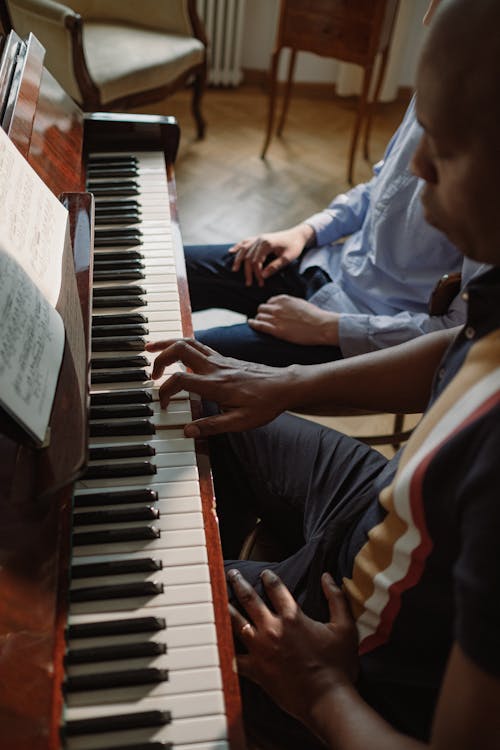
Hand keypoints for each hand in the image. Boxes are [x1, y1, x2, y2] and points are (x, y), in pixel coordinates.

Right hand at [145, 338, 291, 435]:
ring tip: (150, 349)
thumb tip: (188, 431)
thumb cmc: (265, 404)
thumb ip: (212, 426)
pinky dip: (181, 346)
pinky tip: (176, 354)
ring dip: (167, 344)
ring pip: (187, 341)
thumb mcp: (241, 422)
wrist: (284, 386)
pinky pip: (198, 345)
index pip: (180, 380)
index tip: (163, 404)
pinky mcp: (223, 358)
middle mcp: (215, 368)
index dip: (165, 391)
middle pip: (179, 349)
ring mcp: (219, 360)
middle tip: (151, 373)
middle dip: (159, 357)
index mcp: (216, 385)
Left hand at [228, 568, 358, 727]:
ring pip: (236, 622)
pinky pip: (234, 657)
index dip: (269, 578)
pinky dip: (224, 649)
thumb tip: (327, 577)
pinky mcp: (256, 670)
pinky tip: (217, 642)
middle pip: (250, 599)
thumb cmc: (338, 666)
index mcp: (292, 617)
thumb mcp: (345, 627)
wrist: (327, 699)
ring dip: (227, 606)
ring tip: (218, 597)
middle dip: (239, 583)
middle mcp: (273, 629)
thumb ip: (336, 598)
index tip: (264, 573)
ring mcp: (261, 649)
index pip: (276, 588)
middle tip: (232, 574)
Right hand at [230, 224, 313, 286]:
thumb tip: (263, 276)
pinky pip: (245, 242)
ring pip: (244, 249)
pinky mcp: (259, 238)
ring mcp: (258, 238)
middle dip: (248, 271)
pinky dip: (238, 247)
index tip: (260, 283)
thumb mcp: (288, 258)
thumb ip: (275, 266)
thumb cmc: (294, 247)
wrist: (298, 235)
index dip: (256, 273)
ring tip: (234, 270)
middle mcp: (260, 239)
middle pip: (248, 257)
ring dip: (238, 260)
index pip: (256, 261)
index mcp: (267, 244)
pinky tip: (231, 251)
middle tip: (248, 284)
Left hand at [249, 295, 339, 345]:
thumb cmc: (315, 316)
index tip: (270, 312)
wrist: (321, 326)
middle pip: (262, 308)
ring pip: (259, 317)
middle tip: (264, 318)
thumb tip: (285, 307)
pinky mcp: (276, 330)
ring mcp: (276, 318)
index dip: (269, 308)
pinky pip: (259, 325)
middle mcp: (277, 307)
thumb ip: (289, 304)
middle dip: (263, 313)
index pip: (269, 301)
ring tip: (260, 323)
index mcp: (284, 299)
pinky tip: (251, 323)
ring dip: (259, 320)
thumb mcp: (300, 303)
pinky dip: (253, 324)